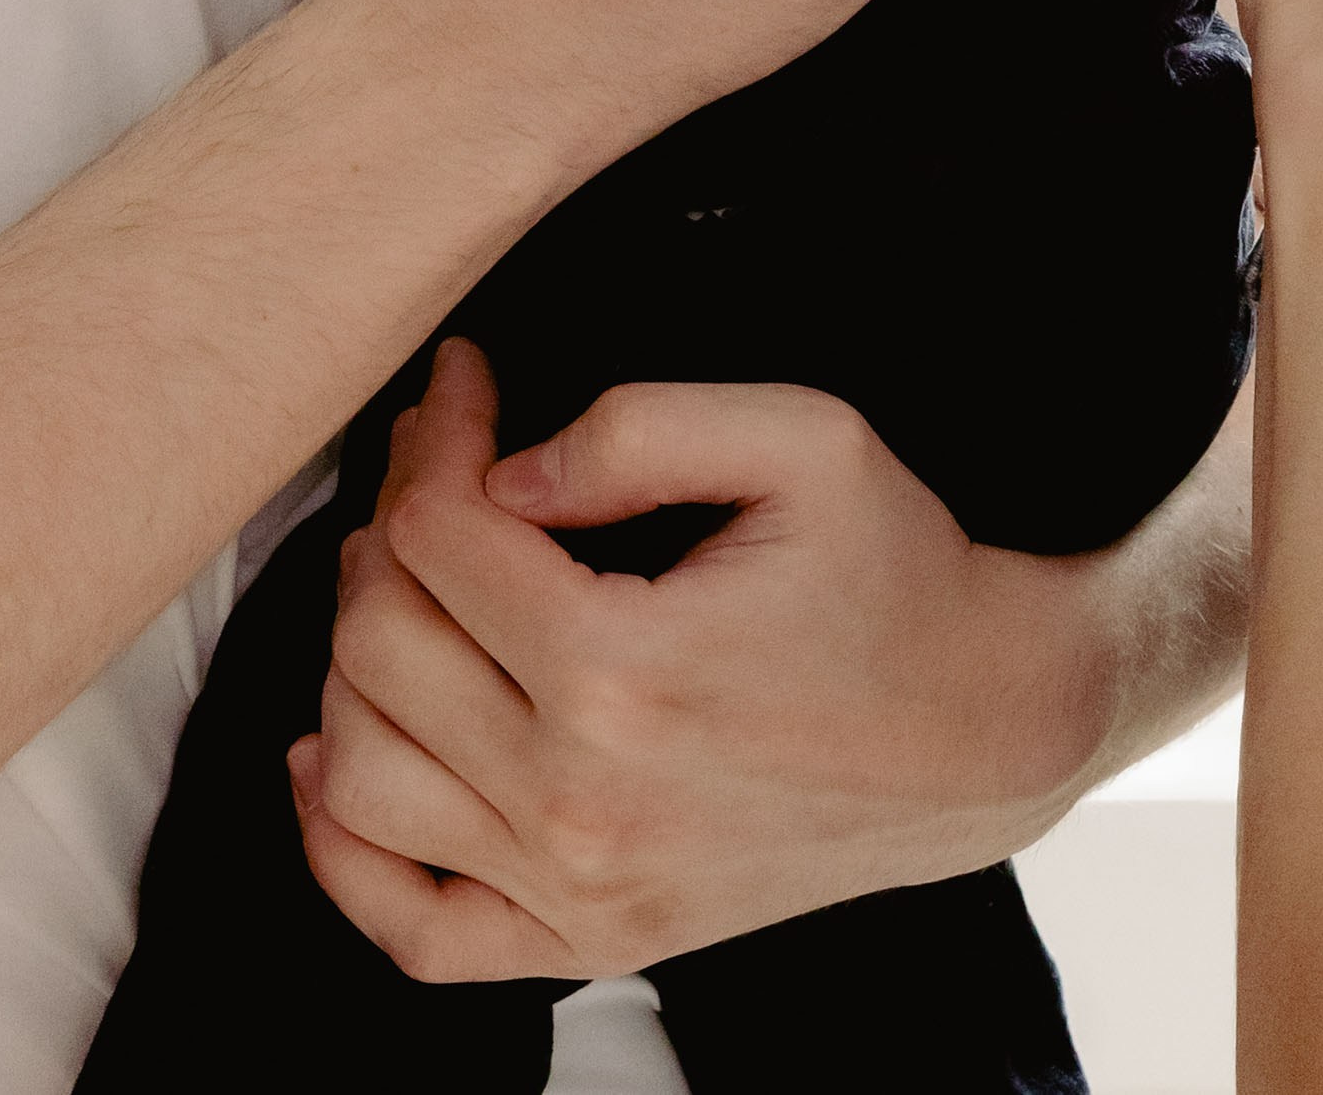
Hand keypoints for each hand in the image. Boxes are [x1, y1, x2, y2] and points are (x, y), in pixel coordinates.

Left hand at [290, 341, 1116, 977]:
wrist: (982, 726)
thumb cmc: (897, 574)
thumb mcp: (805, 439)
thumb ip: (642, 423)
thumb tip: (504, 469)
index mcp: (624, 672)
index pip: (436, 534)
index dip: (435, 432)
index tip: (467, 380)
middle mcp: (583, 800)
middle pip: (377, 643)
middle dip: (388, 524)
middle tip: (446, 463)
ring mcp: (579, 891)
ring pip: (360, 772)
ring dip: (354, 657)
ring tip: (415, 583)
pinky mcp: (590, 941)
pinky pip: (408, 928)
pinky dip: (340, 846)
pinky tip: (343, 756)